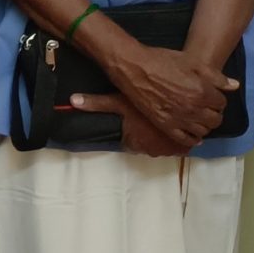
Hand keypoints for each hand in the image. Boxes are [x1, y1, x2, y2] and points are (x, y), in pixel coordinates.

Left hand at [60, 90, 187, 157]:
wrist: (181, 110)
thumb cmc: (145, 107)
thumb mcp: (119, 101)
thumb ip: (96, 103)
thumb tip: (72, 100)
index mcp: (132, 141)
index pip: (126, 140)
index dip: (129, 130)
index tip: (133, 120)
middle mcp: (148, 150)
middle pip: (142, 143)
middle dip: (144, 133)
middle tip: (147, 118)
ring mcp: (166, 151)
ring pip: (158, 144)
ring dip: (159, 136)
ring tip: (159, 121)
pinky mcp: (182, 149)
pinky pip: (175, 145)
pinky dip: (173, 138)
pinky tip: (173, 126)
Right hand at [104, 45, 231, 148]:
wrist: (134, 68)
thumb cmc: (162, 61)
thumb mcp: (191, 62)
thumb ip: (215, 76)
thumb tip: (234, 86)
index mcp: (202, 92)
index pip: (221, 103)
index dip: (218, 98)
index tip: (211, 95)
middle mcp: (194, 109)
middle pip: (215, 120)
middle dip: (214, 113)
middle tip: (207, 107)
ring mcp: (179, 119)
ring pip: (203, 131)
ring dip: (205, 125)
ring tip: (199, 118)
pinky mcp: (165, 125)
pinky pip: (185, 140)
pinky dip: (192, 140)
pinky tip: (194, 136)